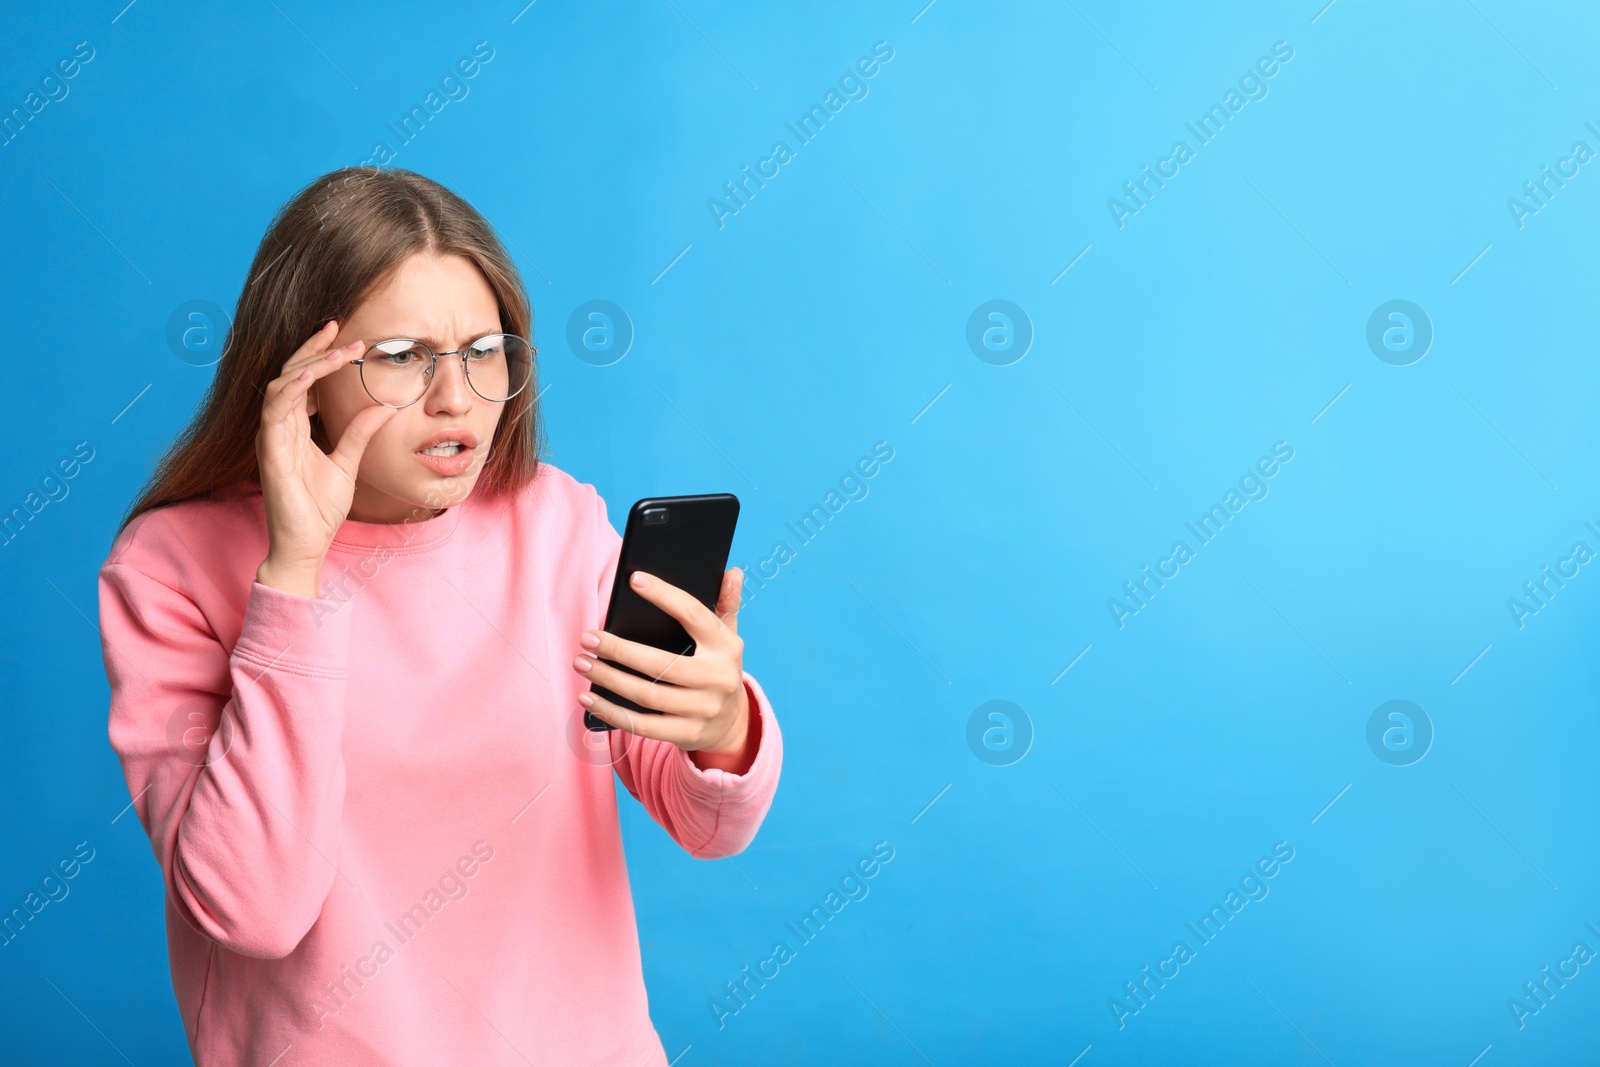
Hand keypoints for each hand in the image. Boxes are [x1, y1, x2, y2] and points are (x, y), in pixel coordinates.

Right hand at [255, 320, 397, 597]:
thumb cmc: (320, 507)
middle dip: (313, 349)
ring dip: (308, 364)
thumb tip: (384, 406)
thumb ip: (360, 432)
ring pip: (281, 385)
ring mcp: (271, 437)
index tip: (348, 339)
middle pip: (290, 374)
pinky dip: (291, 390)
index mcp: (294, 427)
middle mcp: (279, 427)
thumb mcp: (348, 461)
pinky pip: (274, 411)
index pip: (304, 380)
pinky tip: (308, 376)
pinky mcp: (269, 451)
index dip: (321, 357)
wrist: (307, 543)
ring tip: (336, 350)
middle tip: (339, 328)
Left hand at [573, 568, 753, 767]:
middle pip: (661, 664)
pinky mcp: (687, 734)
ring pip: (647, 695)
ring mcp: (703, 709)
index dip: (665, 595)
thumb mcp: (728, 636)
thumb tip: (733, 572)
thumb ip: (727, 603)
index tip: (634, 579)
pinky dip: (612, 713)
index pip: (693, 615)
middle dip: (619, 650)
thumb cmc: (718, 668)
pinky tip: (588, 698)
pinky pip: (643, 725)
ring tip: (581, 663)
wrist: (732, 722)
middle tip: (587, 638)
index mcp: (726, 646)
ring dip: (609, 679)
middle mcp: (718, 678)